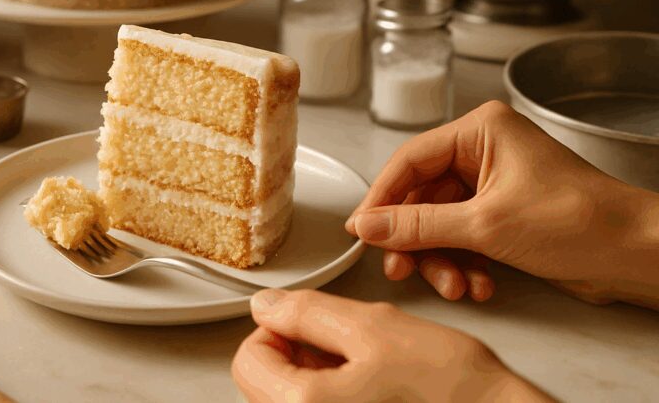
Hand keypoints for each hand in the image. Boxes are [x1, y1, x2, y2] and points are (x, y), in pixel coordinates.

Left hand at [232, 289, 552, 402]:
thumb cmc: (451, 387)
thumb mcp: (372, 329)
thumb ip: (307, 313)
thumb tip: (265, 305)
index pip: (249, 359)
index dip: (278, 329)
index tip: (312, 325)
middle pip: (264, 383)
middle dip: (296, 354)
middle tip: (344, 345)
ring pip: (292, 397)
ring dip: (316, 374)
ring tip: (366, 368)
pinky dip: (335, 394)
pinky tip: (373, 389)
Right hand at [346, 101, 658, 307]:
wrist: (636, 254)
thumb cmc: (580, 221)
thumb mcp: (485, 225)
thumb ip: (418, 225)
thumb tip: (366, 226)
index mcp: (479, 131)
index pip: (409, 161)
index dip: (381, 199)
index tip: (361, 231)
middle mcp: (482, 151)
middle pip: (422, 196)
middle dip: (416, 240)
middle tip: (401, 269)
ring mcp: (493, 183)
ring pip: (440, 222)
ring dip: (442, 259)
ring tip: (455, 288)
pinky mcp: (503, 213)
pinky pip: (463, 236)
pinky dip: (465, 263)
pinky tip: (478, 286)